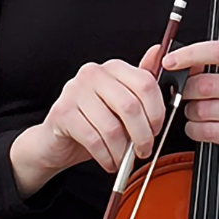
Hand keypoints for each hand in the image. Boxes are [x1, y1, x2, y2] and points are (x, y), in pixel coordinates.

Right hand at [28, 45, 166, 175]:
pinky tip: (109, 161)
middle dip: (142, 135)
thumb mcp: (122, 105)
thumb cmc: (93, 121)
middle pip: (131, 106)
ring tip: (125, 160)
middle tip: (144, 149)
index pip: (146, 83)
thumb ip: (142, 85)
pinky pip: (93, 139)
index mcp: (113, 68)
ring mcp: (75, 91)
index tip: (156, 130)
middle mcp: (93, 74)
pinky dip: (106, 156)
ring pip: (112, 127)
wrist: (56, 140)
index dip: (157, 112)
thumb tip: (162, 57)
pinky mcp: (62, 112)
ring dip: (123, 151)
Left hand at [162, 41, 218, 166]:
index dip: (189, 55)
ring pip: (202, 110)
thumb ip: (208, 60)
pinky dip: (194, 129)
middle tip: (187, 92)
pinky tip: (201, 125)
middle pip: (204, 85)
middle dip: (185, 90)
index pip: (218, 51)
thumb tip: (174, 61)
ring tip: (199, 110)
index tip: (169, 61)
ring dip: (191, 112)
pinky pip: (206, 131)